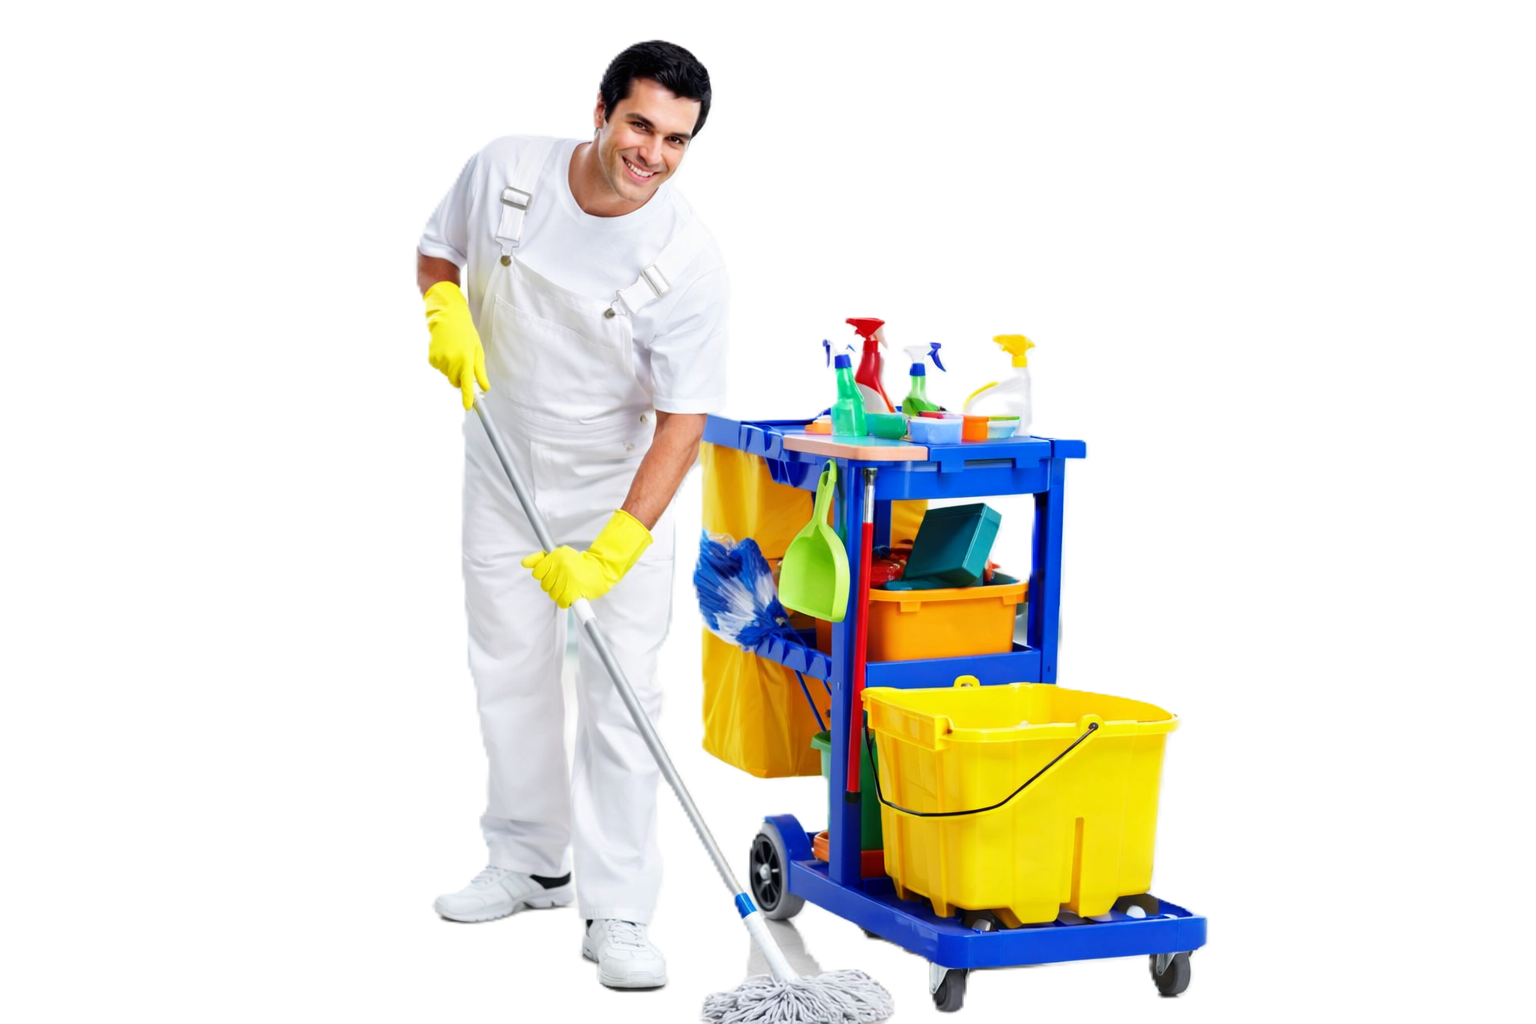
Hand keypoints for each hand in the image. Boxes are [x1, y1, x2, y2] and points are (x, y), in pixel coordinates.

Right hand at [422, 281, 488, 410]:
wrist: (448, 317)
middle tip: (461, 362)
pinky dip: (440, 362)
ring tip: (453, 350)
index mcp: (466, 359)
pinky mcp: (431, 357)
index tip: (468, 407)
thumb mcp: (477, 351)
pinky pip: (437, 367)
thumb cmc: (466, 333)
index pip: (467, 383)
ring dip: (450, 367)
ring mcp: (441, 359)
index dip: (467, 397)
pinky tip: (444, 349)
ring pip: (446, 374)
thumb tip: (485, 387)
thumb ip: (480, 371)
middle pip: (455, 382)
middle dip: (459, 377)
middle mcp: (453, 361)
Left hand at [521, 510, 652, 607]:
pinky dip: (566, 601)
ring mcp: (568, 579)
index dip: (545, 576)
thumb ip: (540, 559)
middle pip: (544, 585)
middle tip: (565, 580)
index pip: (537, 572)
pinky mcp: (574, 591)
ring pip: (552, 595)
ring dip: (560, 593)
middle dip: (553, 585)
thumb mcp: (560, 555)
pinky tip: (573, 594)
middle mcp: (561, 566)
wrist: (601, 570)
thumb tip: (524, 563)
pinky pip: (561, 602)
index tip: (555, 574)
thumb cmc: (579, 564)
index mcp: (557, 556)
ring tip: (570, 586)